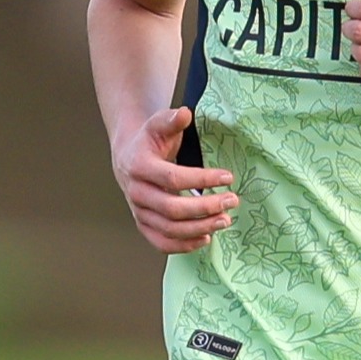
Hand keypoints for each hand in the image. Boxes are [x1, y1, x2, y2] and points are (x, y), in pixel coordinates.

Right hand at [112, 106, 236, 253]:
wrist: (128, 156)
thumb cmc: (150, 139)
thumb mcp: (159, 124)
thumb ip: (171, 120)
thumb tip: (185, 114)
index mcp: (139, 166)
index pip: (173, 178)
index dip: (202, 179)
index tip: (229, 176)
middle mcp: (136, 192)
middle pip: (172, 209)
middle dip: (205, 208)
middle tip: (232, 201)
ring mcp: (138, 211)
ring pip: (169, 228)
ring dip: (199, 228)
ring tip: (225, 220)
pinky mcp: (143, 224)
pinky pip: (161, 242)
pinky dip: (183, 245)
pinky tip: (206, 238)